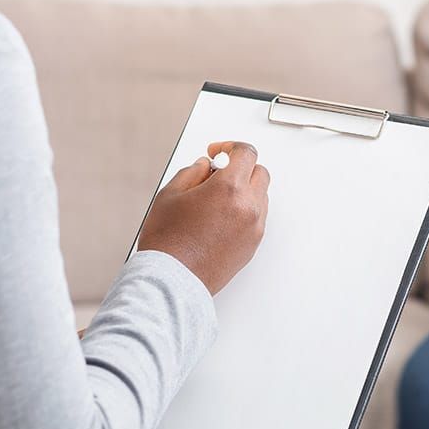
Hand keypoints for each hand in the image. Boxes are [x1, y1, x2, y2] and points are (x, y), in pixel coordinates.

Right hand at [136, 141, 270, 294]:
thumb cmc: (168, 241)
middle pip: (259, 172)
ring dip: (244, 190)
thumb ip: (192, 172)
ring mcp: (254, 228)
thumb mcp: (171, 194)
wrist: (172, 280)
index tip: (217, 153)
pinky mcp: (253, 245)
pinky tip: (221, 217)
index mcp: (229, 188)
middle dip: (240, 168)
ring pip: (261, 196)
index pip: (246, 153)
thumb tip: (205, 165)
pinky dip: (245, 210)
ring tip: (215, 200)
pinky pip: (257, 217)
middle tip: (217, 175)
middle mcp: (249, 207)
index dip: (230, 147)